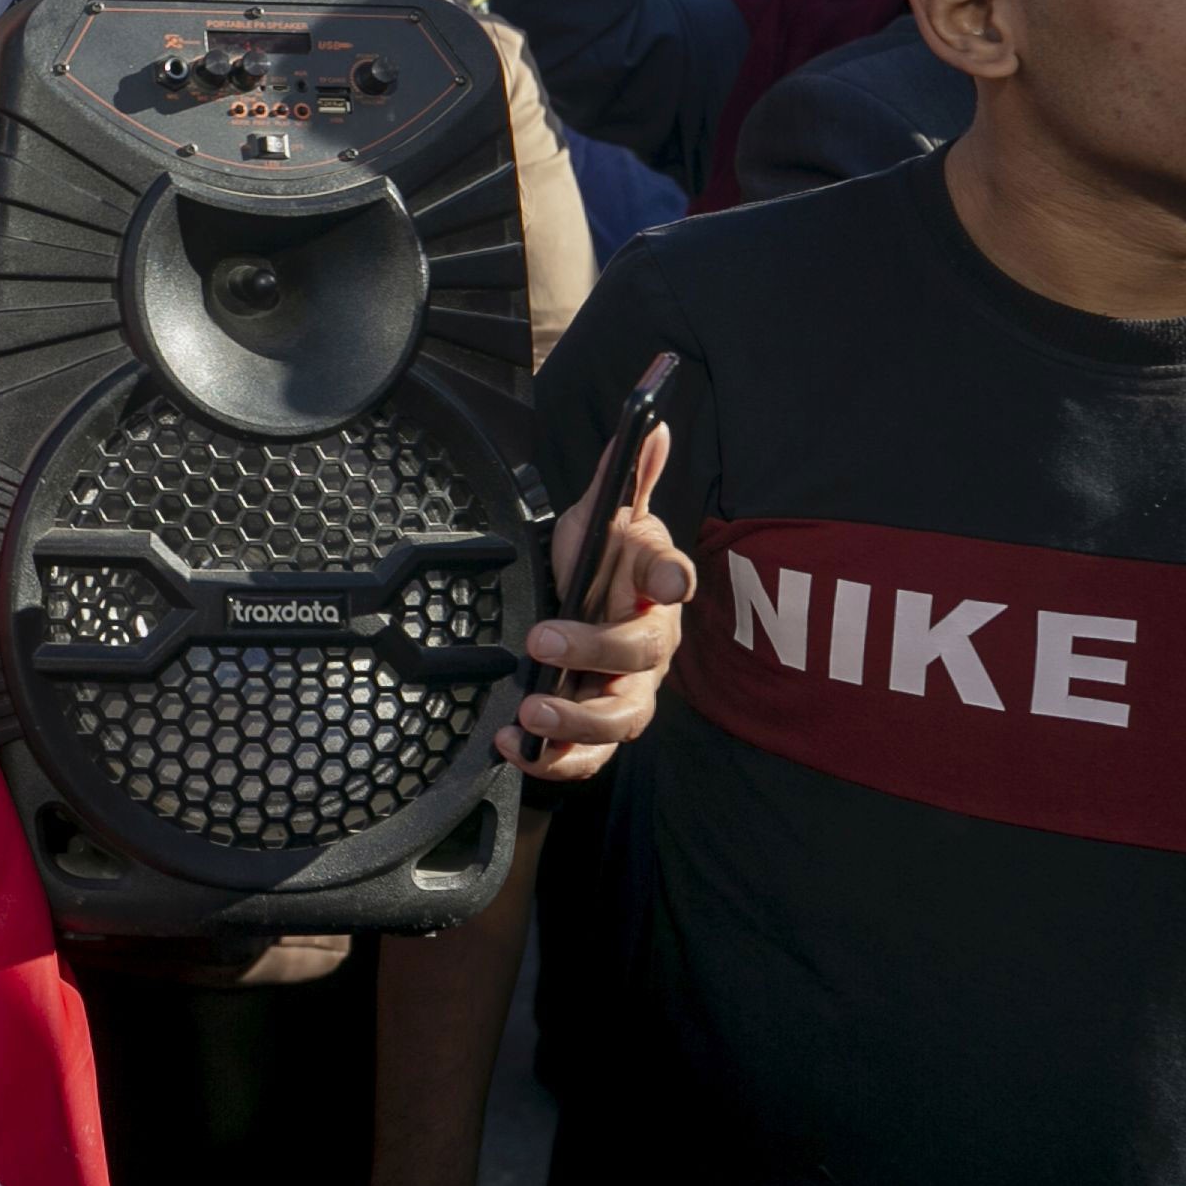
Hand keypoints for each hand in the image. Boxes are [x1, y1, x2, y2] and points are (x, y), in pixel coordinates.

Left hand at [510, 414, 696, 783]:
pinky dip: (554, 761)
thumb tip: (652, 424)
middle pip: (640, 654)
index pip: (670, 576)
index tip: (666, 577)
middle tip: (542, 640)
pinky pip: (588, 759)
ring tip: (531, 713)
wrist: (584, 611)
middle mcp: (650, 643)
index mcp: (653, 586)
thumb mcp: (602, 515)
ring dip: (576, 721)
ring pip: (620, 718)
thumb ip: (623, 475)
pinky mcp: (598, 730)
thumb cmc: (600, 565)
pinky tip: (514, 747)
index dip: (670, 576)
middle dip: (594, 648)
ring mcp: (628, 690)